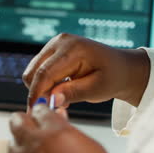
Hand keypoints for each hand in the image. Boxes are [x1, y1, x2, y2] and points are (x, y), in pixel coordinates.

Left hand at [8, 105, 125, 152]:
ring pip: (13, 148)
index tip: (41, 113)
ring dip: (21, 144)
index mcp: (54, 132)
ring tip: (33, 150)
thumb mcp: (89, 146)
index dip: (41, 111)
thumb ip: (68, 130)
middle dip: (22, 120)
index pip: (39, 111)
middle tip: (28, 123)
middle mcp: (35, 147)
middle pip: (17, 123)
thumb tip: (59, 121)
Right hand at [22, 33, 150, 110]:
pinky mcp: (51, 50)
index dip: (37, 93)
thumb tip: (53, 100)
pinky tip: (62, 89)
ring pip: (33, 72)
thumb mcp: (97, 89)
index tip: (34, 110)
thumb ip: (74, 93)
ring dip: (42, 88)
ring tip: (64, 96)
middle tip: (56, 105)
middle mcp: (60, 42)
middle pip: (33, 72)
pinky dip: (45, 83)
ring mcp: (54, 44)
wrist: (120, 67)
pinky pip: (38, 70)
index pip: (45, 73)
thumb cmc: (112, 77)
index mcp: (73, 49)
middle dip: (39, 92)